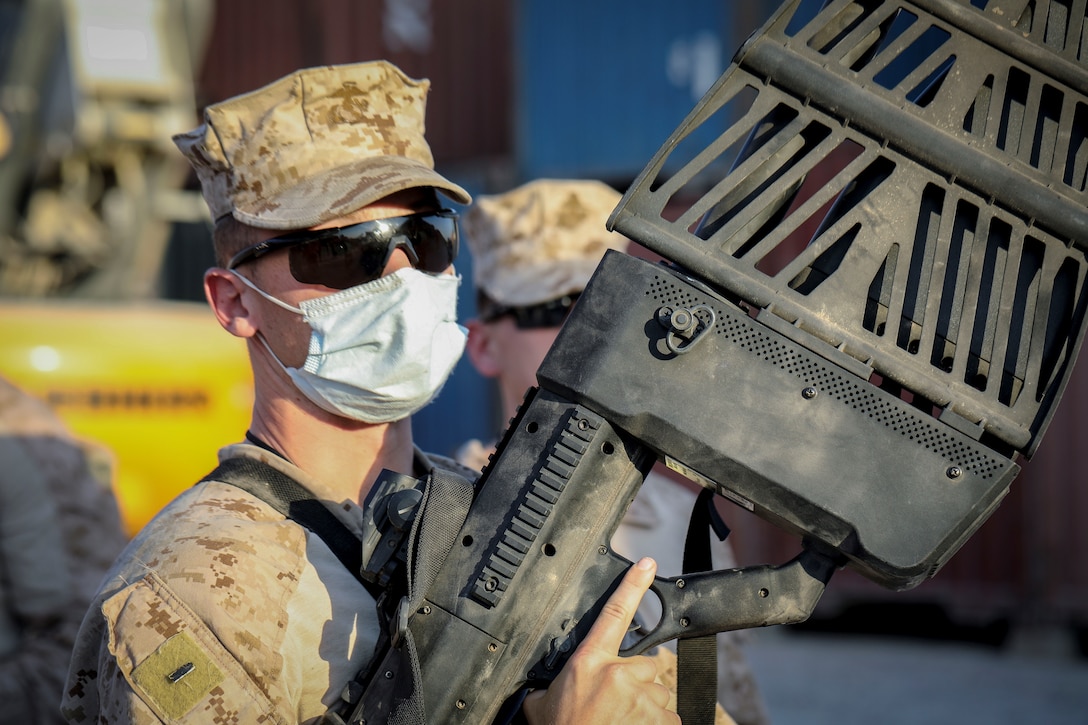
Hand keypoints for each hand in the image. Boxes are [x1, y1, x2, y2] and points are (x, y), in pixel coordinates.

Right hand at [522, 557, 679, 724]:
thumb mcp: (542, 704)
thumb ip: (549, 683)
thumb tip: (541, 682)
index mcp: (590, 661)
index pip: (614, 613)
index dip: (633, 585)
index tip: (648, 565)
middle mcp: (620, 674)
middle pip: (642, 667)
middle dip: (632, 684)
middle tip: (610, 705)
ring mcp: (644, 698)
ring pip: (656, 694)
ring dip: (645, 707)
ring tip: (619, 722)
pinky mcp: (662, 721)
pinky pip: (668, 717)